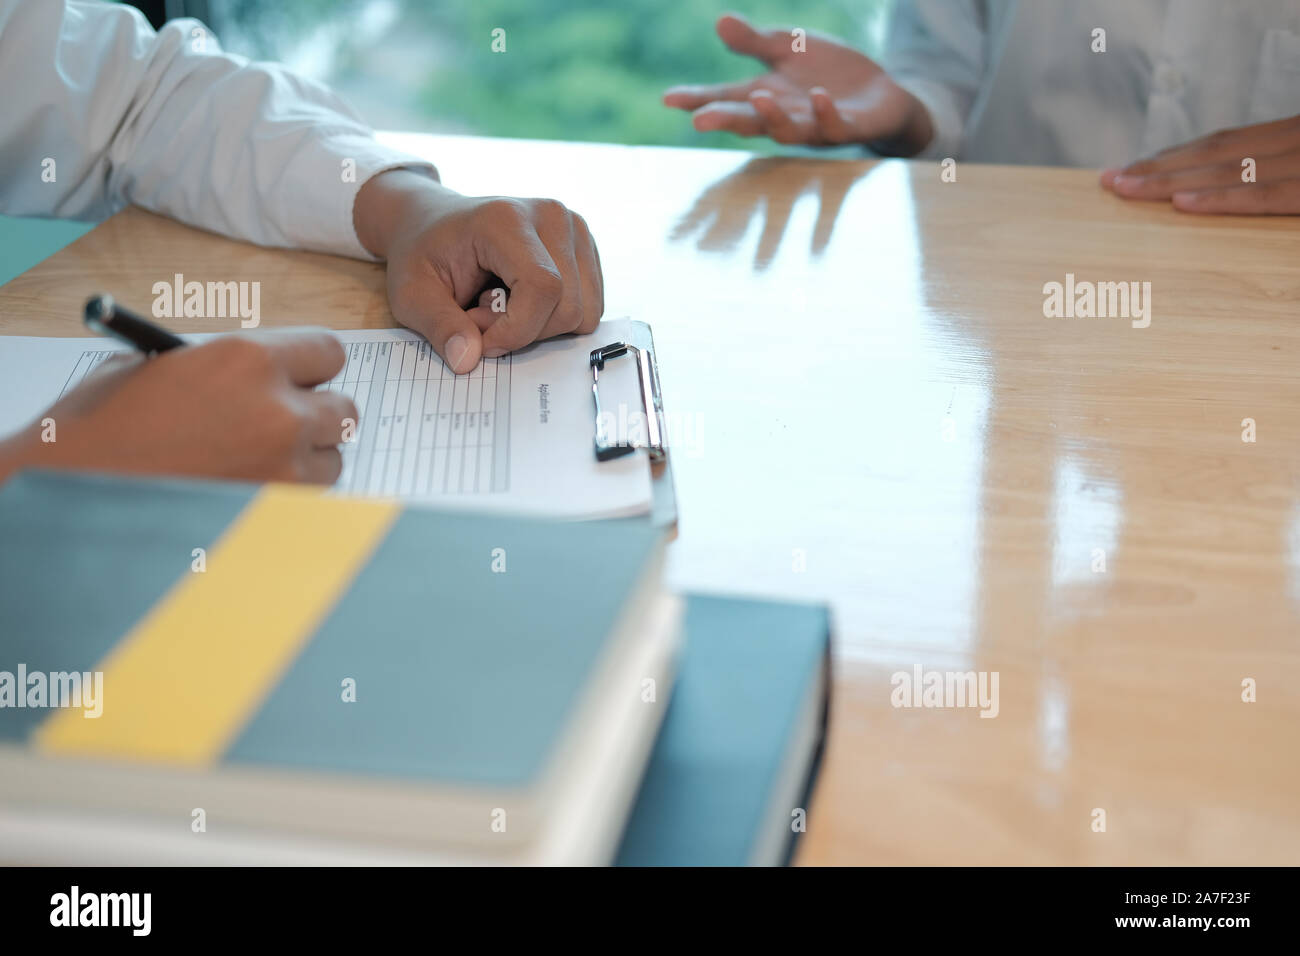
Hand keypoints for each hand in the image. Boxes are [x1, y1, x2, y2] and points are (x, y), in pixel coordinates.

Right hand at [0, 330, 355, 485]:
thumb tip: (271, 378)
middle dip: (317, 415)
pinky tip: (245, 490)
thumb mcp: (162, 368)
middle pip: (344, 410)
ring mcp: (282, 467)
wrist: (68, 490)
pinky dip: (289, 497)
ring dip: (306, 461)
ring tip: (253, 462)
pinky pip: (308, 502)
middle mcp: (278, 410)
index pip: (329, 351)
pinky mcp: (274, 514)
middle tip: (281, 423)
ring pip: (332, 461)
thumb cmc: (101, 426)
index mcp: (248, 358)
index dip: (313, 367)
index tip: (302, 377)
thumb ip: (228, 369)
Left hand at [353, 169, 603, 373]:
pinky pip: (588, 308)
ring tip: (500, 306)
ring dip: (540, 327)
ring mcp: (575, 230)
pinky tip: (521, 300)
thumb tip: (467, 361)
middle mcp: (552, 216)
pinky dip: (554, 318)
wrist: (433, 222)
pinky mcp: (586, 248)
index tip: (482, 342)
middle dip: (525, 331)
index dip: (517, 330)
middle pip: (568, 307)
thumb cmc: (423, 255)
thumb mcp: (410, 294)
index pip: (543, 287)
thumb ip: (439, 326)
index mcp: (507, 218)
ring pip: (584, 312)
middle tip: (481, 317)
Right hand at [663, 13, 931, 153]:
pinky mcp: (847, 127)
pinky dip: (825, 112)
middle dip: (726, 120)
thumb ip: (754, 42)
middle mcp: (785, 116)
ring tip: (760, 97)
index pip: (725, 98)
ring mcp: (815, 125)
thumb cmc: (828, 74)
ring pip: (789, 130)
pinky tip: (817, 95)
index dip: (697, 100)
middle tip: (700, 120)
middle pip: (750, 121)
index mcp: (766, 96)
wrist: (880, 95)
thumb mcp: (788, 50)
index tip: (668, 99)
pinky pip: (834, 125)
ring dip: (773, 116)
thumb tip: (719, 21)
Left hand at [1101, 115, 1299, 213]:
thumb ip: (1275, 168)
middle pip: (1213, 153)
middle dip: (1157, 166)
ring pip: (1226, 171)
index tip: (1133, 166)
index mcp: (1292, 136)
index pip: (1224, 144)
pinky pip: (1261, 195)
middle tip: (1109, 178)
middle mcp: (1293, 143)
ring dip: (1170, 180)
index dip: (1175, 155)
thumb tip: (1230, 180)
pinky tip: (1179, 203)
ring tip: (1125, 188)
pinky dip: (1218, 198)